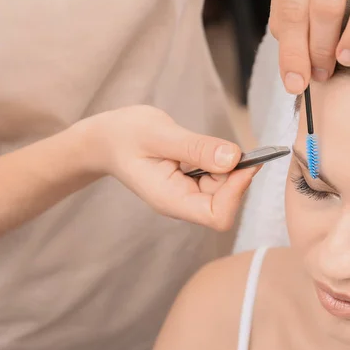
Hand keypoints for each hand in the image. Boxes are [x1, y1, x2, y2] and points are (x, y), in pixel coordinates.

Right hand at [78, 106, 257, 230]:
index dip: (236, 192)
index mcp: (170, 200)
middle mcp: (183, 203)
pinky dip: (221, 162)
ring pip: (227, 189)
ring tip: (201, 145)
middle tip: (221, 145)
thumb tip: (233, 158)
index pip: (217, 215)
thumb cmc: (124, 136)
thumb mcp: (158, 134)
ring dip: (227, 166)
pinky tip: (202, 148)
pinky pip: (220, 178)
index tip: (242, 161)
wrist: (106, 139)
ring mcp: (188, 195)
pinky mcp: (193, 184)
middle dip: (234, 175)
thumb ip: (196, 148)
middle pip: (227, 203)